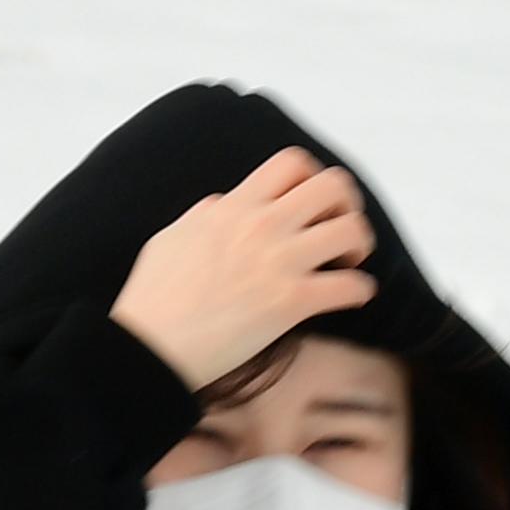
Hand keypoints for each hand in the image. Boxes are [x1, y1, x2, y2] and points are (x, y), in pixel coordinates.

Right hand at [109, 145, 379, 394]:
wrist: (149, 346)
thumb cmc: (153, 298)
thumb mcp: (173, 237)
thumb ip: (206, 215)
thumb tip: (225, 204)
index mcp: (234, 206)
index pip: (291, 163)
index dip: (313, 178)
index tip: (312, 205)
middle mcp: (261, 225)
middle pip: (332, 186)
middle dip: (346, 206)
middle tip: (339, 232)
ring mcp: (279, 262)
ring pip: (350, 230)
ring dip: (358, 245)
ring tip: (347, 264)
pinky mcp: (290, 303)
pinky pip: (350, 286)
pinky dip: (360, 291)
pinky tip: (352, 298)